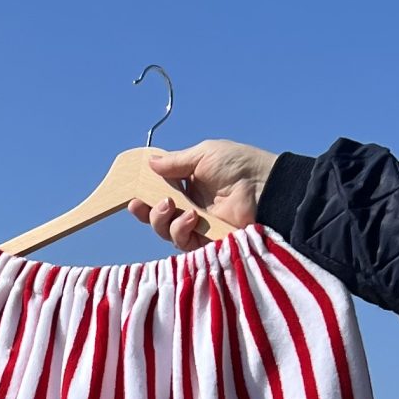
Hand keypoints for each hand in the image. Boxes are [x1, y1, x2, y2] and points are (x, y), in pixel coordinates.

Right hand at [126, 140, 276, 251]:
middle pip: (157, 218)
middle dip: (148, 213)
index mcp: (188, 185)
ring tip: (175, 208)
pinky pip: (183, 244)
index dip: (143, 198)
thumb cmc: (238, 165)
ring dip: (163, 221)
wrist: (264, 186)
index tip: (133, 197)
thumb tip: (149, 163)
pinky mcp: (207, 242)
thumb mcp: (203, 155)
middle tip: (152, 203)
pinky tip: (191, 218)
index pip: (157, 195)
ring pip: (166, 232)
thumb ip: (175, 162)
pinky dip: (181, 231)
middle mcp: (190, 207)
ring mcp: (198, 226)